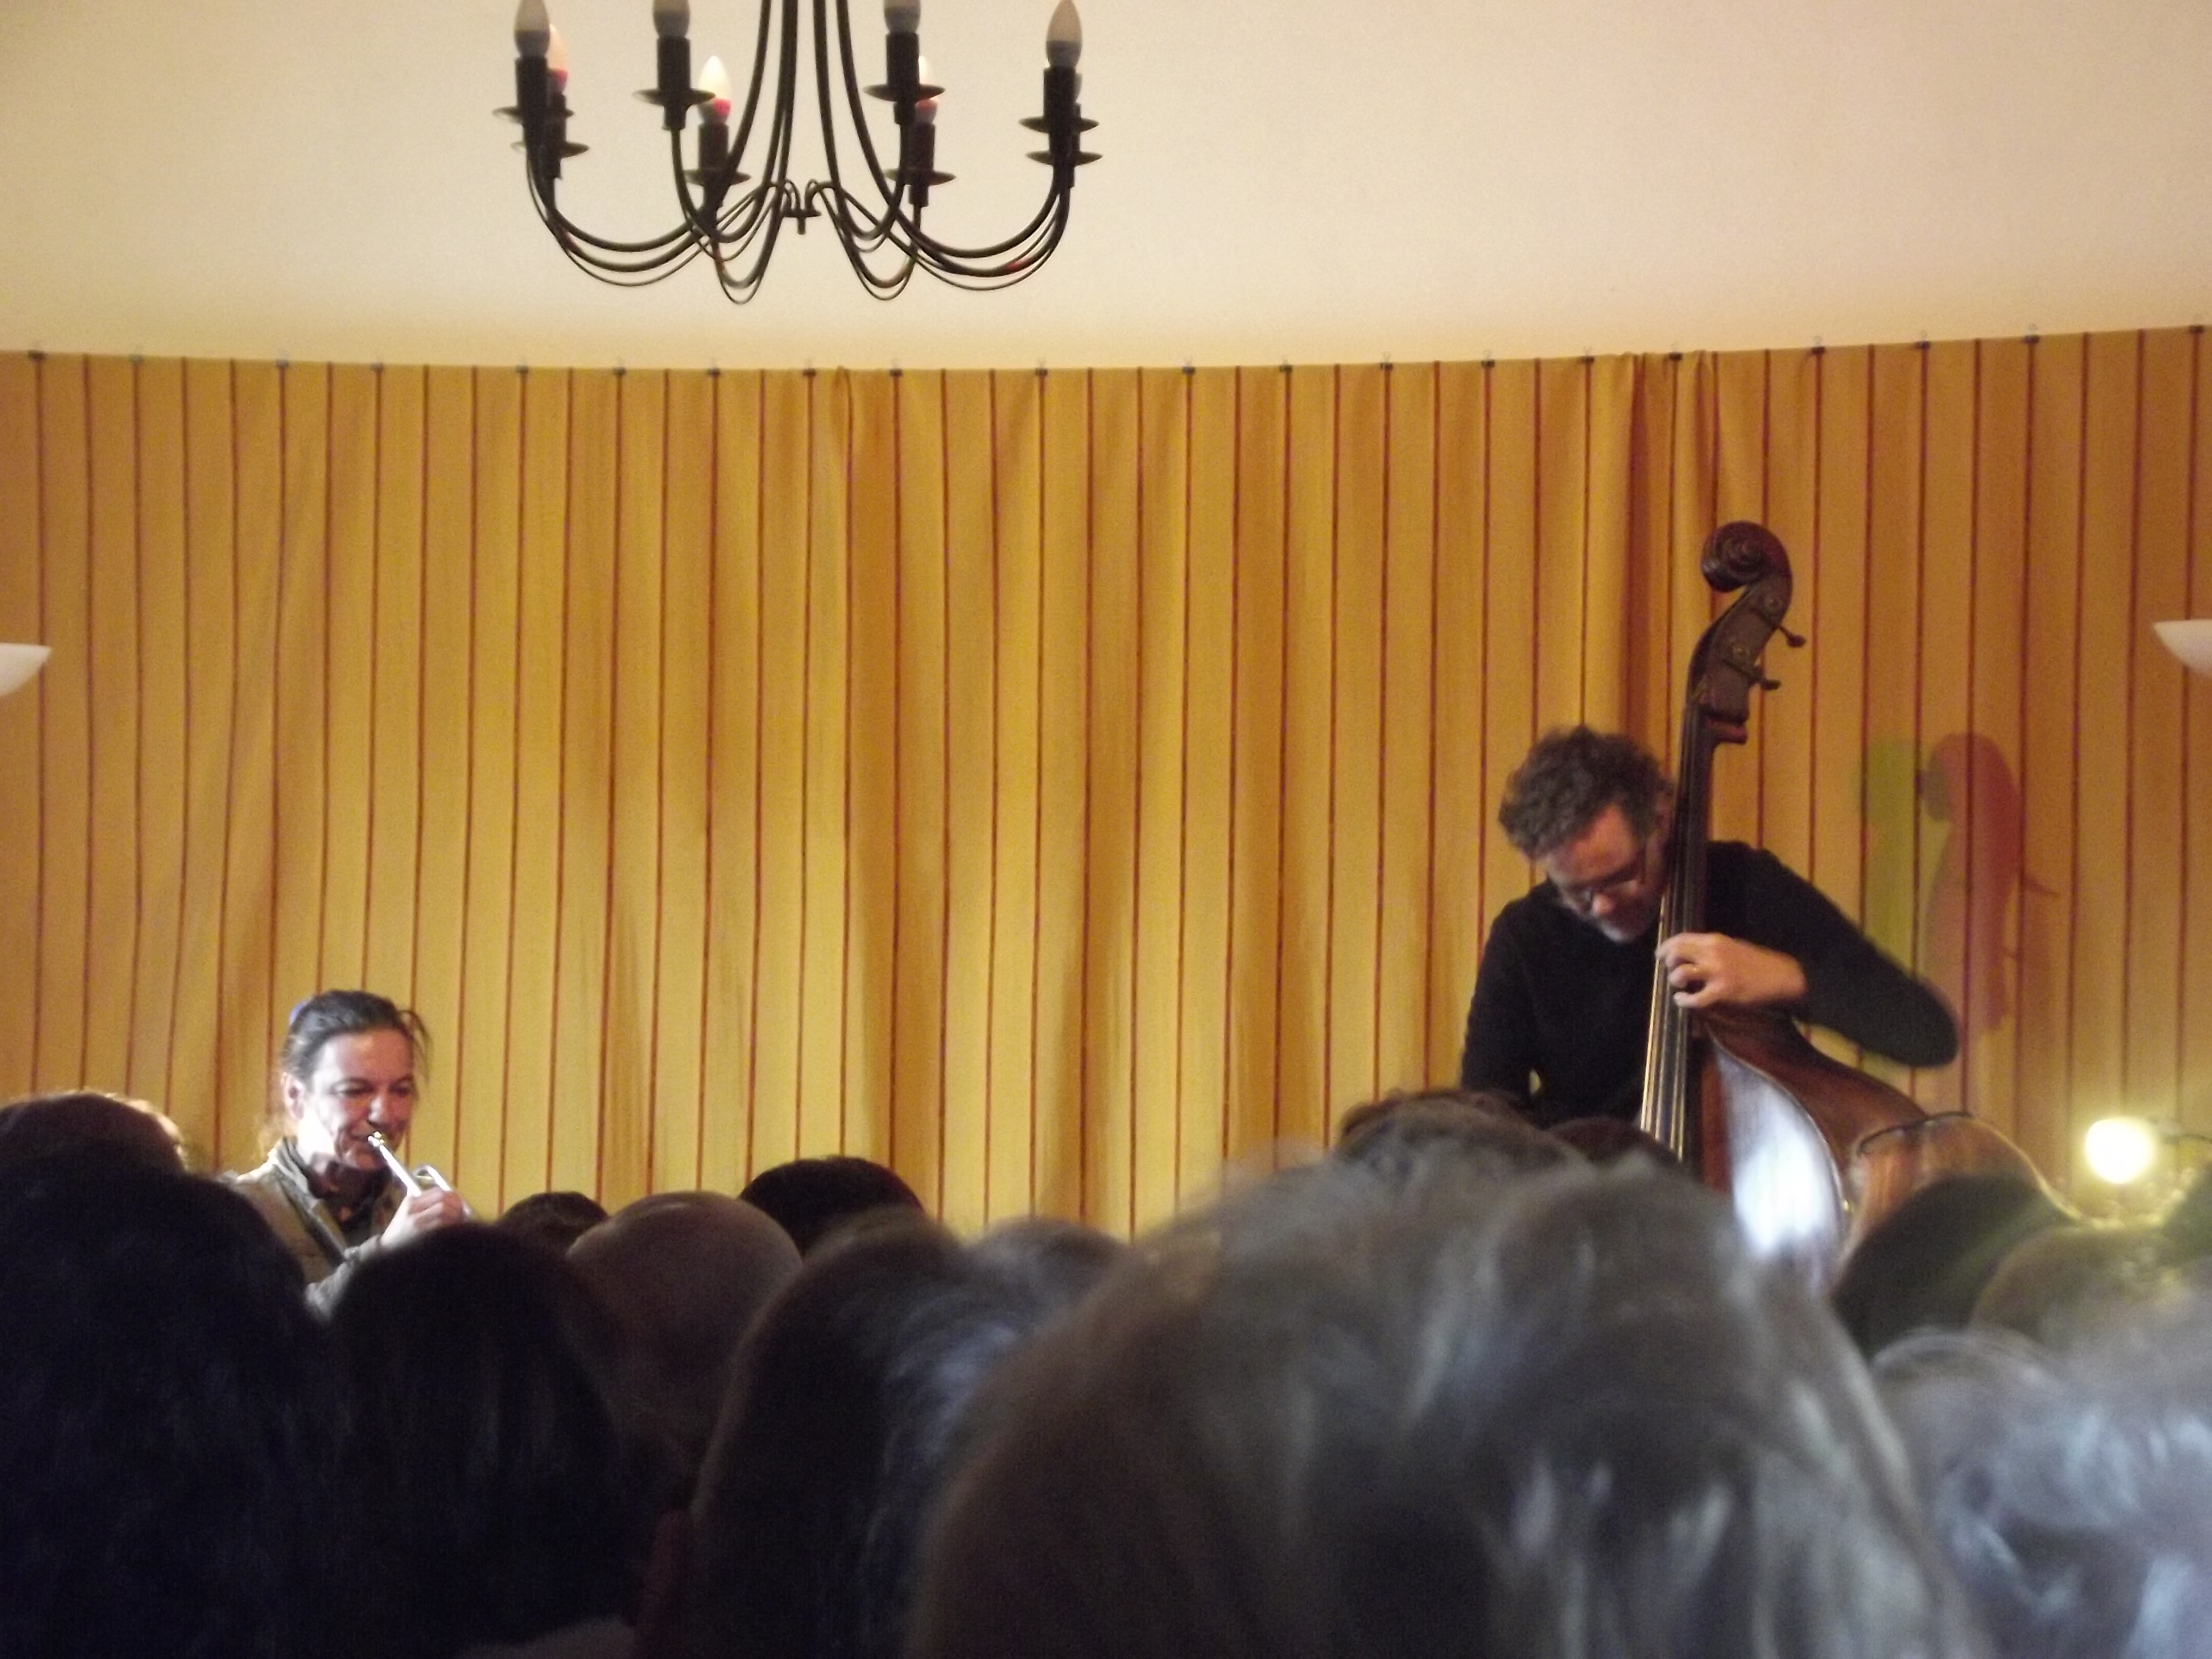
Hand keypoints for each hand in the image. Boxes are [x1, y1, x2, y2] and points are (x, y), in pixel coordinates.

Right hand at [379, 1186, 470, 1249]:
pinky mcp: (422, 1235)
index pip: (437, 1191)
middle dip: (456, 1204)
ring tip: (459, 1221)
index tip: (458, 1202)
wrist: (387, 1250)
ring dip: (455, 1215)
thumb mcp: (406, 1213)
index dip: (452, 1196)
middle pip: (442, 1199)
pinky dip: (451, 1227)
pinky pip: (442, 1226)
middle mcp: (413, 1209)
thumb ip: (423, 1204)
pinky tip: (454, 1231)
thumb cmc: (401, 1232)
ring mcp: (417, 1223)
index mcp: (410, 1202)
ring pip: (443, 1210)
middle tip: (461, 1212)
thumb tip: (449, 1199)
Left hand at [1658, 932, 1807, 1010]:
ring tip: (1679, 985)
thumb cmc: (1758, 961)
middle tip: (1668, 970)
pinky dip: (1683, 1001)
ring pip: (1681, 974)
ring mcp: (1717, 973)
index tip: (1659, 954)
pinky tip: (1681, 1000)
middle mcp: (1713, 953)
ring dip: (1674, 980)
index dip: (1665, 947)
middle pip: (1676, 954)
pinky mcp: (1722, 992)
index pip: (1681, 938)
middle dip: (1667, 962)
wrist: (1782, 976)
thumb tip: (1690, 952)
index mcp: (1715, 940)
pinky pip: (1694, 998)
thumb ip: (1711, 948)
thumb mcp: (1733, 946)